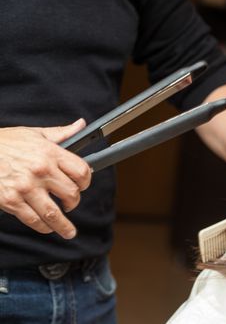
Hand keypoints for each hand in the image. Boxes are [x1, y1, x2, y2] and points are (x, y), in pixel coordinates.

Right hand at [0, 119, 90, 238]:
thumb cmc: (4, 142)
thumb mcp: (34, 133)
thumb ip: (61, 133)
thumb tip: (81, 125)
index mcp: (50, 153)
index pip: (81, 171)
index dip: (86, 181)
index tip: (83, 185)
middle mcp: (40, 170)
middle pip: (71, 193)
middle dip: (74, 202)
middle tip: (71, 204)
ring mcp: (25, 187)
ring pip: (54, 213)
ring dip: (64, 225)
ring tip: (69, 231)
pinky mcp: (11, 201)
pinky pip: (33, 219)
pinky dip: (43, 227)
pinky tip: (47, 227)